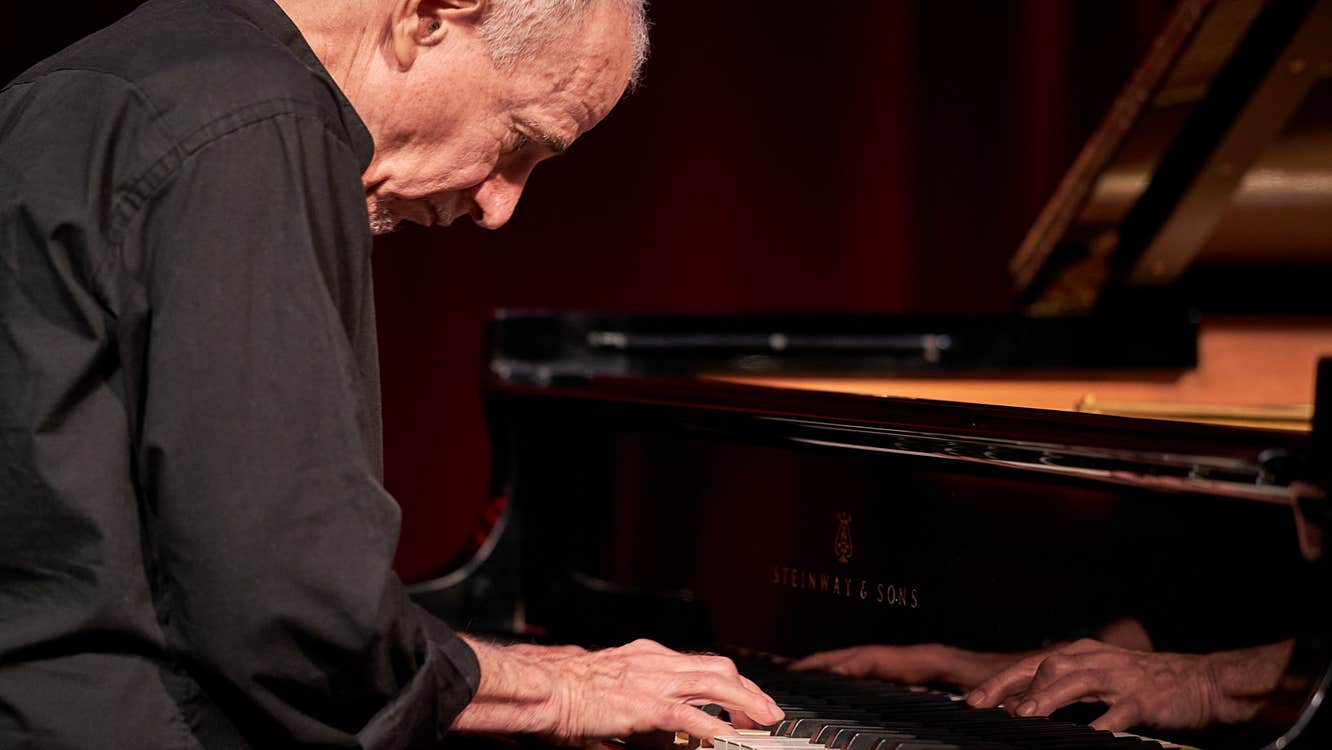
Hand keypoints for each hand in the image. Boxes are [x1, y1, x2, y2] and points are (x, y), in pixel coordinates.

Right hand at [455, 638, 783, 743]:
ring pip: (714, 684)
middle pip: (718, 668)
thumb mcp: (613, 693)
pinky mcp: (642, 704)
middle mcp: (655, 662)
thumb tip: (667, 735)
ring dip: (745, 703)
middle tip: (767, 712)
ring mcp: (651, 680)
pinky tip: (727, 737)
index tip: (747, 698)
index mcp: (646, 657)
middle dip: (749, 690)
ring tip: (763, 721)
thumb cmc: (565, 690)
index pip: (701, 665)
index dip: (731, 682)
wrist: (541, 686)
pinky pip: (687, 714)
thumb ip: (644, 709)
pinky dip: (712, 725)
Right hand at [790, 643, 1021, 690]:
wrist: (1056, 666)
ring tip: (812, 675)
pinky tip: (855, 685)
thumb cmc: (1032, 674)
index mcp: (933, 658)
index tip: (809, 669)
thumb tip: (970, 705)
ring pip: (875, 662)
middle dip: (829, 661)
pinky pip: (889, 671)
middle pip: (865, 656)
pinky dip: (864, 673)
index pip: (874, 658)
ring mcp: (930, 664)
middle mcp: (927, 658)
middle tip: (794, 671)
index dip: (840, 663)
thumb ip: (986, 695)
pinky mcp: (937, 674)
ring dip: (843, 666)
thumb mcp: (1004, 687)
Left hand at [965, 638, 1223, 730]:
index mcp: (1080, 654)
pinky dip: (1101, 721)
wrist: (1198, 681)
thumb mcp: (1095, 679)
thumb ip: (1058, 690)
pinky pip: (1119, 711)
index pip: (1030, 664)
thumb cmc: (1139, 683)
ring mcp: (1120, 678)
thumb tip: (1015, 707)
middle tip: (987, 707)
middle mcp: (1095, 660)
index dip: (999, 681)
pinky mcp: (1144, 698)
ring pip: (1077, 682)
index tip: (972, 700)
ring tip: (1024, 715)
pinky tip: (1087, 734)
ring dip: (1047, 697)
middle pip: (1046, 666)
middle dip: (1013, 685)